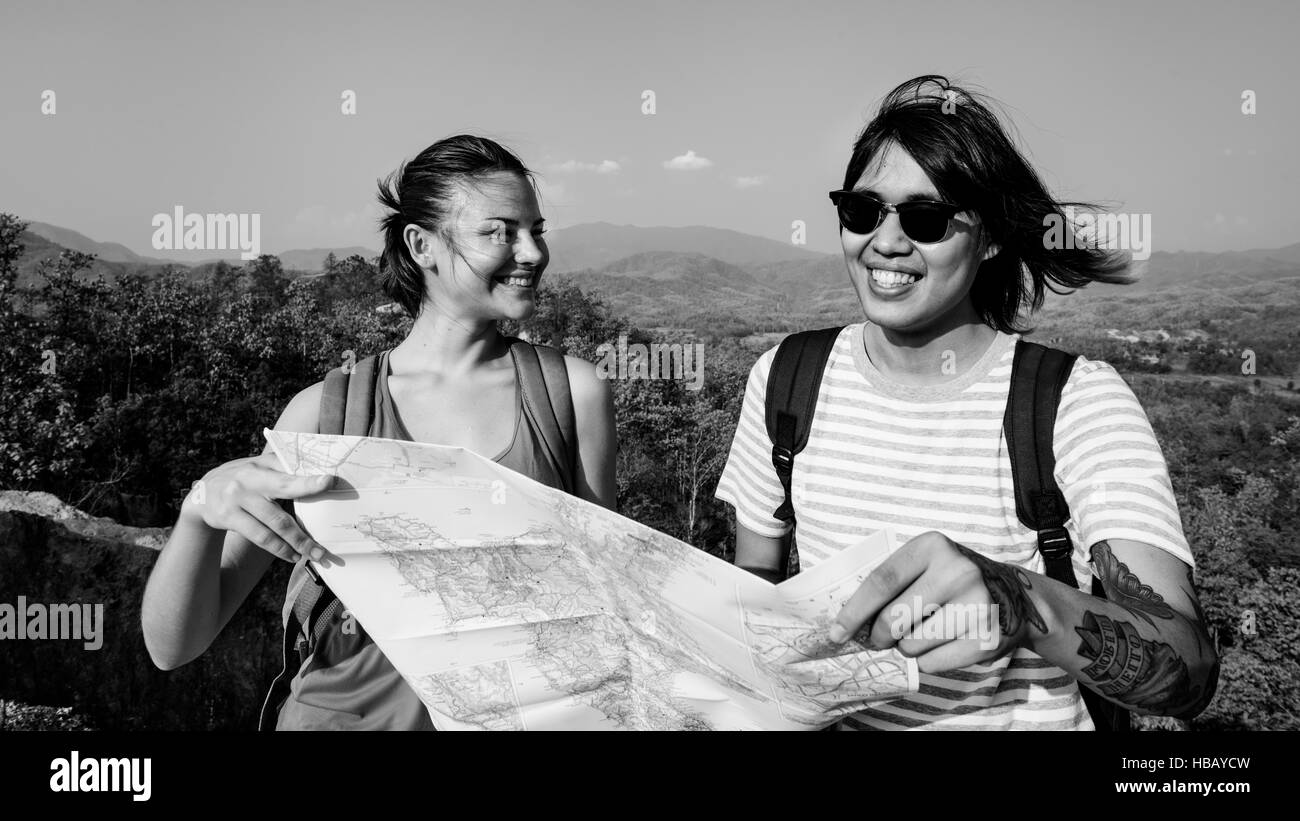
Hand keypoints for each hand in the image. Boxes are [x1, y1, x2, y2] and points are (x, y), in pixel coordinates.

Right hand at [180, 451, 335, 562]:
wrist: (202, 495)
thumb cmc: (241, 478)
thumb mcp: (257, 466)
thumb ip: (281, 467)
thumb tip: (316, 472)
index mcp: (260, 466)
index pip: (288, 473)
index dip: (308, 479)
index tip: (329, 482)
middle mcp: (248, 481)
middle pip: (282, 498)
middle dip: (304, 523)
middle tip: (322, 541)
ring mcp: (237, 500)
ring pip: (273, 526)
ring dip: (296, 543)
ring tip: (313, 553)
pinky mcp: (229, 517)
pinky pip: (259, 537)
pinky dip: (279, 548)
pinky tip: (291, 555)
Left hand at [827, 531, 1049, 672]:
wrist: (1016, 597)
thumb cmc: (952, 581)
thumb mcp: (925, 564)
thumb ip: (890, 583)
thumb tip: (846, 624)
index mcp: (933, 546)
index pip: (881, 582)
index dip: (853, 611)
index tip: (836, 632)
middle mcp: (957, 571)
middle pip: (893, 618)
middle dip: (878, 636)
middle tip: (880, 638)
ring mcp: (976, 605)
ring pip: (911, 645)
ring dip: (907, 647)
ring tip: (925, 632)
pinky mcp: (986, 638)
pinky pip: (933, 663)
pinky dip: (929, 660)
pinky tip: (945, 643)